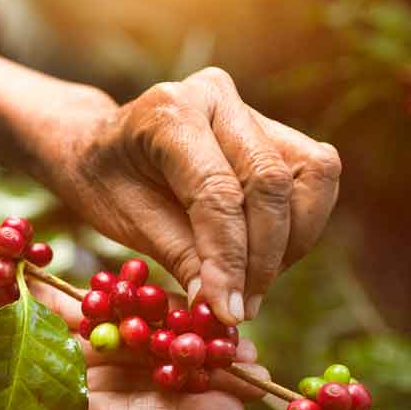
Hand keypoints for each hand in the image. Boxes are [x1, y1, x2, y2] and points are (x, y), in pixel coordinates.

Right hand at [0, 263, 265, 409]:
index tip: (234, 406)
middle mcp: (47, 392)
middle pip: (134, 383)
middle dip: (189, 373)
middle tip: (251, 362)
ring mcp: (36, 348)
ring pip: (116, 340)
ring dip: (166, 331)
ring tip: (222, 319)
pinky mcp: (22, 307)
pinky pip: (82, 300)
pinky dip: (120, 295)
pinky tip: (164, 285)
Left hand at [35, 67, 341, 325]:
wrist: (97, 147)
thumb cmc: (104, 183)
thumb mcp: (125, 222)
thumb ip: (179, 256)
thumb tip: (224, 308)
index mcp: (169, 112)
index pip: (217, 192)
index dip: (229, 259)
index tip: (228, 311)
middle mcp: (216, 97)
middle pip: (271, 182)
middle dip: (264, 257)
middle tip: (242, 308)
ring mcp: (251, 109)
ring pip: (311, 176)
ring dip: (291, 243)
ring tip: (251, 285)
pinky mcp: (275, 130)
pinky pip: (313, 178)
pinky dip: (298, 227)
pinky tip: (262, 259)